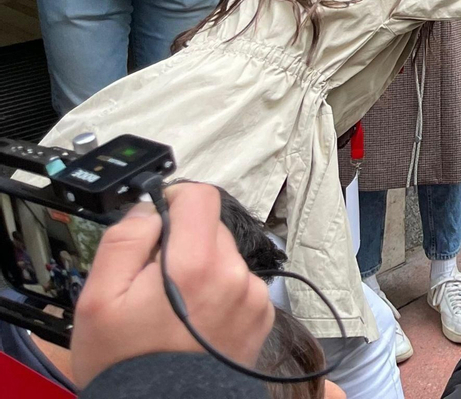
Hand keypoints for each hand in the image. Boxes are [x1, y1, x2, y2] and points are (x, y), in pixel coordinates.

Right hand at [71, 183, 273, 386]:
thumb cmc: (126, 363)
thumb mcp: (98, 298)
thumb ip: (125, 240)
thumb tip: (149, 207)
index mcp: (195, 263)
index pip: (200, 197)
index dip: (173, 201)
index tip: (156, 223)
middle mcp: (234, 274)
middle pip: (211, 227)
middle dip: (182, 244)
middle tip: (153, 283)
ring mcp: (252, 297)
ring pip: (224, 256)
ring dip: (201, 269)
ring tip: (174, 310)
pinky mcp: (261, 316)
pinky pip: (238, 284)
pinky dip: (218, 292)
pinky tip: (195, 322)